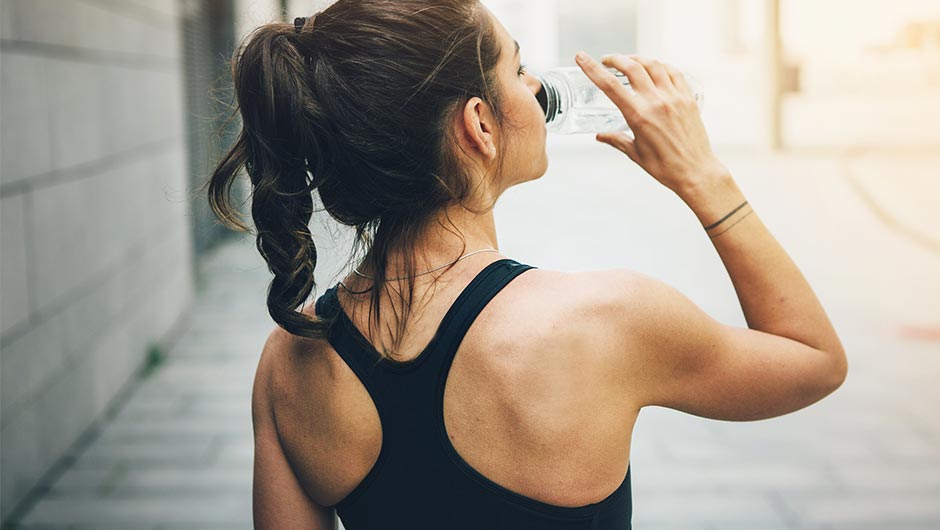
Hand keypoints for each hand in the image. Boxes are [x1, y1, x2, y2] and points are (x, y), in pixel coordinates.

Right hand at [575, 52, 728, 195]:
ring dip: (638, 59)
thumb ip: (616, 140)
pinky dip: (661, 66)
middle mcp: (656, 102)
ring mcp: (674, 97)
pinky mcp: (688, 98)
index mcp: (638, 116)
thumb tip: (600, 136)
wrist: (696, 172)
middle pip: (632, 67)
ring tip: (630, 61)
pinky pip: (674, 72)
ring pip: (653, 65)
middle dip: (616, 59)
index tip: (582, 57)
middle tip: (607, 60)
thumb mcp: (635, 153)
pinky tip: (656, 68)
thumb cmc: (665, 167)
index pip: (610, 86)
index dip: (593, 69)